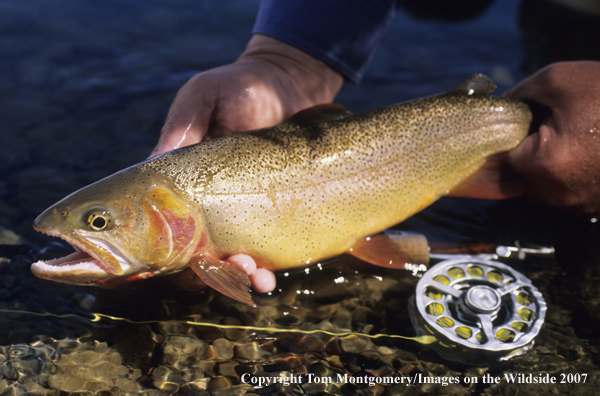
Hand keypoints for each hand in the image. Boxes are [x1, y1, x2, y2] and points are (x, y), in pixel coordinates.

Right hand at [152, 34, 342, 292]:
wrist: (288, 84)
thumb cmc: (237, 86)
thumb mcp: (203, 98)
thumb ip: (183, 127)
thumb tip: (155, 162)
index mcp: (180, 180)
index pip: (156, 221)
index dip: (153, 250)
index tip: (160, 266)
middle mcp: (205, 202)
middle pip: (193, 251)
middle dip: (205, 270)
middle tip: (225, 268)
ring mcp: (239, 210)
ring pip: (229, 257)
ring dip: (238, 275)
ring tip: (257, 278)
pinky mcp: (270, 211)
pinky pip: (263, 247)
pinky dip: (263, 267)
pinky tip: (268, 277)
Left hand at [506, 61, 599, 214]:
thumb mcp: (559, 80)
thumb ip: (520, 94)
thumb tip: (501, 108)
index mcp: (545, 165)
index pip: (507, 154)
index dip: (518, 133)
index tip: (536, 118)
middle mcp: (559, 194)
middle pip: (524, 174)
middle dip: (534, 149)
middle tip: (558, 126)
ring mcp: (579, 205)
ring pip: (545, 186)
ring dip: (552, 164)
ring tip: (577, 137)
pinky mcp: (595, 208)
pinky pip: (568, 192)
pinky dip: (572, 174)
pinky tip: (588, 151)